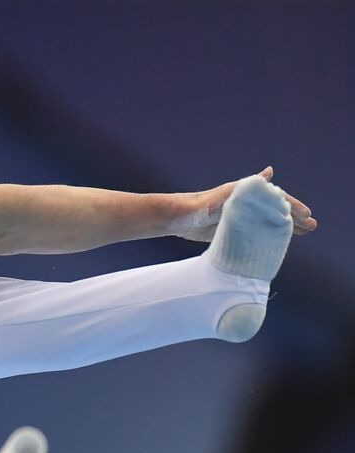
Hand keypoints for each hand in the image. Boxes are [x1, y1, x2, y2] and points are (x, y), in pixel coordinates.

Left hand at [177, 167, 317, 242]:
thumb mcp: (225, 196)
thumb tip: (270, 171)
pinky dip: (267, 237)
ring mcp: (239, 218)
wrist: (176, 218)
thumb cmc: (198, 206)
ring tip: (303, 233)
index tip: (307, 216)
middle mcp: (245, 205)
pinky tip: (275, 243)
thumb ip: (247, 188)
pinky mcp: (230, 230)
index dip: (292, 207)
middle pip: (274, 211)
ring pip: (267, 223)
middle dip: (294, 218)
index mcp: (246, 195)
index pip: (276, 200)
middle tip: (313, 226)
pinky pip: (255, 233)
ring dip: (284, 228)